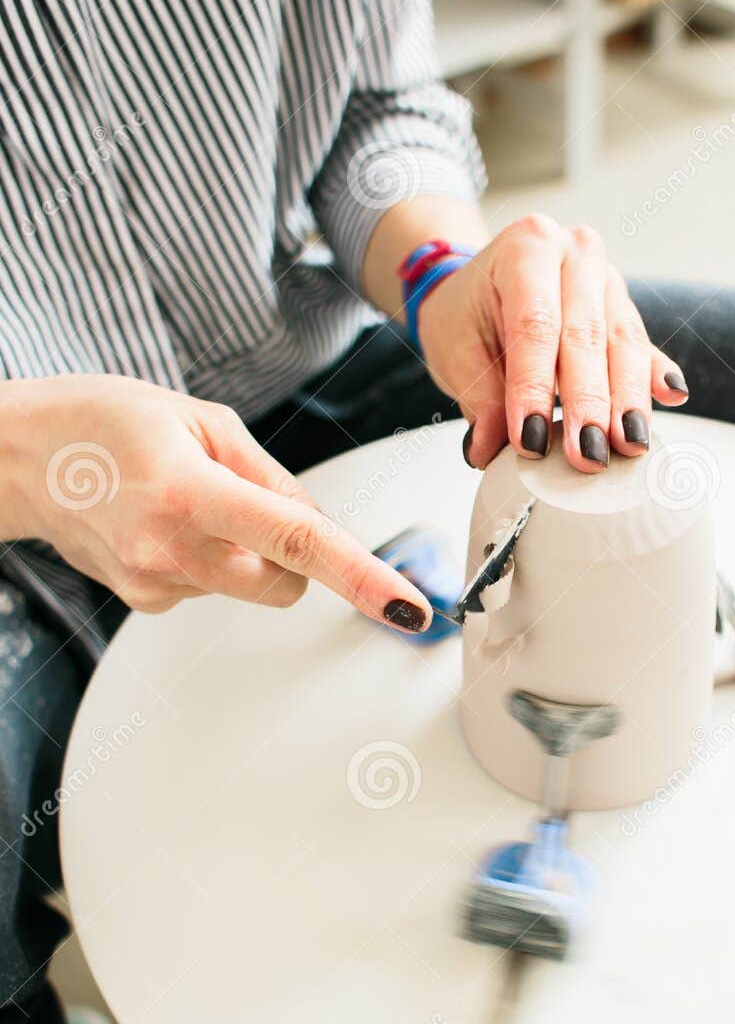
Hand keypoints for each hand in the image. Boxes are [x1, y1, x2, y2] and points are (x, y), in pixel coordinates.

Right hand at [0, 378, 430, 627]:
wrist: (17, 457)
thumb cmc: (103, 422)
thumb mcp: (201, 418)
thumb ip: (271, 475)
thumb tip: (318, 524)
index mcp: (190, 491)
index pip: (298, 540)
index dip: (361, 576)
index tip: (406, 605)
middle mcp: (172, 549)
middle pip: (289, 581)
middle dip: (295, 552)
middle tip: (248, 499)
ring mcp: (156, 584)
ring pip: (254, 586)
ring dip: (246, 551)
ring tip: (187, 500)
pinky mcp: (147, 602)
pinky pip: (215, 588)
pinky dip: (210, 558)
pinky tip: (165, 523)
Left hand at [416, 214, 688, 471]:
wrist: (485, 283)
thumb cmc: (468, 311)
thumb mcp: (456, 347)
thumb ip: (479, 397)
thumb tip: (488, 448)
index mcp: (527, 247)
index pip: (534, 325)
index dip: (534, 386)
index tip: (532, 440)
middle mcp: (576, 253)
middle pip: (587, 334)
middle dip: (589, 403)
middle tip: (588, 455)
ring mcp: (607, 279)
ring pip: (624, 341)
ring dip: (627, 399)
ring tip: (628, 445)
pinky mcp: (625, 309)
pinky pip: (644, 345)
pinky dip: (655, 376)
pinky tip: (672, 396)